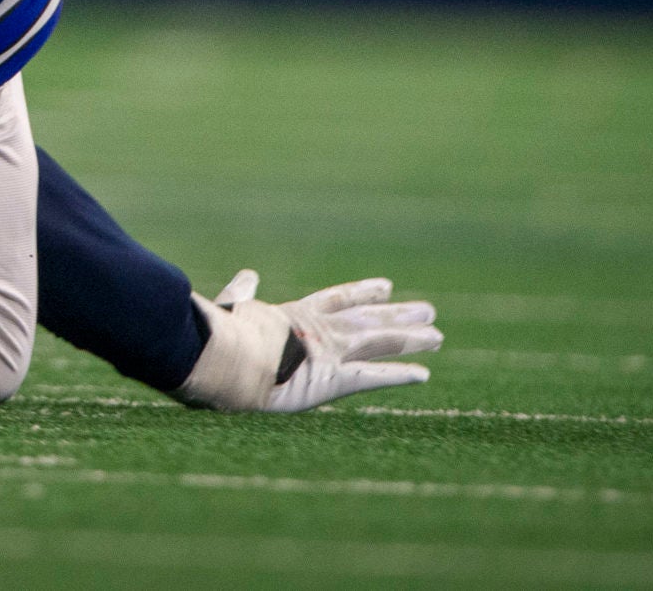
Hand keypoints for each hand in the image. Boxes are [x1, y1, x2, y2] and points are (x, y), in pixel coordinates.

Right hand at [179, 270, 441, 412]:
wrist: (222, 355)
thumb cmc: (215, 335)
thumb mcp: (229, 310)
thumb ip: (240, 296)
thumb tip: (247, 275)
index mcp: (290, 316)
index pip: (333, 301)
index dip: (360, 294)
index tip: (385, 287)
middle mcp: (316, 330)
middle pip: (365, 319)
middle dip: (396, 314)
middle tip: (427, 309)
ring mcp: (326, 351)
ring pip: (376, 341)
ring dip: (408, 338)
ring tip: (437, 334)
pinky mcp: (332, 378)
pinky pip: (372, 376)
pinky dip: (398, 374)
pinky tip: (424, 375)